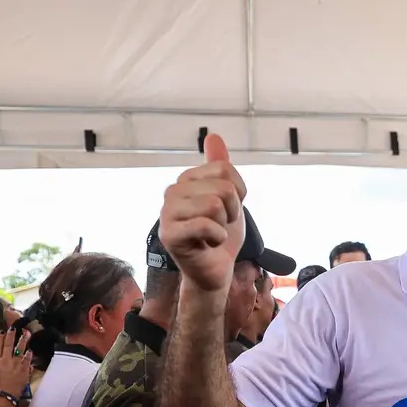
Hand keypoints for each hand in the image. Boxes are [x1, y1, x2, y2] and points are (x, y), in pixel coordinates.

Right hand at [0, 328, 32, 395]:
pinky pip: (27, 359)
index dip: (0, 338)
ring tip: (26, 334)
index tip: (2, 332)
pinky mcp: (24, 369)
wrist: (5, 396)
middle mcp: (6, 360)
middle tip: (13, 328)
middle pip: (8, 345)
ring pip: (20, 349)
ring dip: (23, 340)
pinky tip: (30, 350)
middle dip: (11, 335)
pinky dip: (29, 354)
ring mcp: (16, 364)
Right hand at [158, 134, 246, 292]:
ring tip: (214, 234)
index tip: (228, 210)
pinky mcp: (169, 234)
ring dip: (224, 225)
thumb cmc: (219, 235)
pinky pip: (205, 224)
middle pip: (222, 187)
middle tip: (220, 225)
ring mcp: (168, 213)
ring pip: (214, 204)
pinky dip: (217, 236)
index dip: (238, 193)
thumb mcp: (229, 197)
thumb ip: (220, 167)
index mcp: (186, 180)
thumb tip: (213, 136)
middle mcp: (172, 192)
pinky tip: (209, 243)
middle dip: (232, 210)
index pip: (225, 169)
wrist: (214, 270)